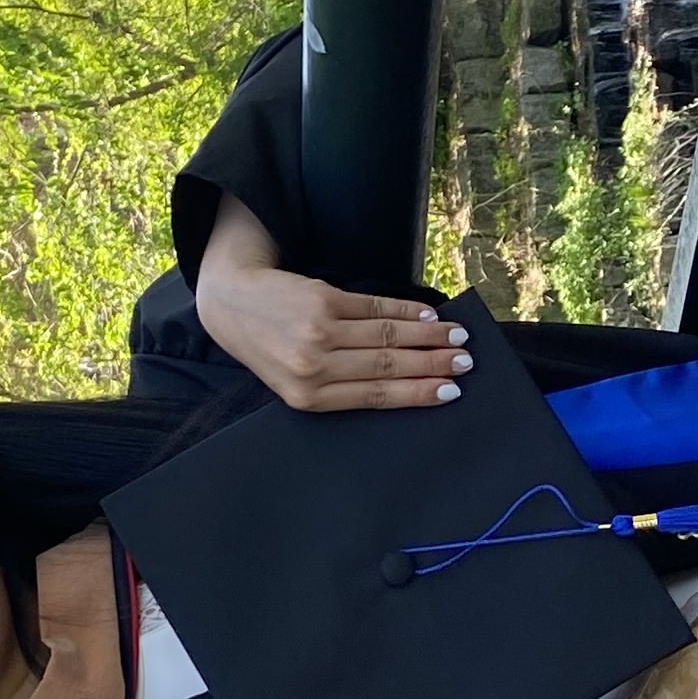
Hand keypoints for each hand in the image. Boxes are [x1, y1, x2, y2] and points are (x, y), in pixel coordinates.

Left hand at [196, 192, 475, 410]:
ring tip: (456, 337)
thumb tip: (403, 382)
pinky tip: (427, 316)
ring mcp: (318, 332)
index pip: (376, 395)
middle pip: (387, 365)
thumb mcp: (297, 381)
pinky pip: (373, 308)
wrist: (232, 305)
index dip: (417, 393)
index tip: (450, 392)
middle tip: (465, 363)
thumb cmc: (270, 348)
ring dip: (427, 337)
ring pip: (386, 336)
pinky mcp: (322, 300)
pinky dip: (405, 312)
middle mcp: (314, 367)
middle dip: (432, 365)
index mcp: (309, 398)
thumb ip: (341, 385)